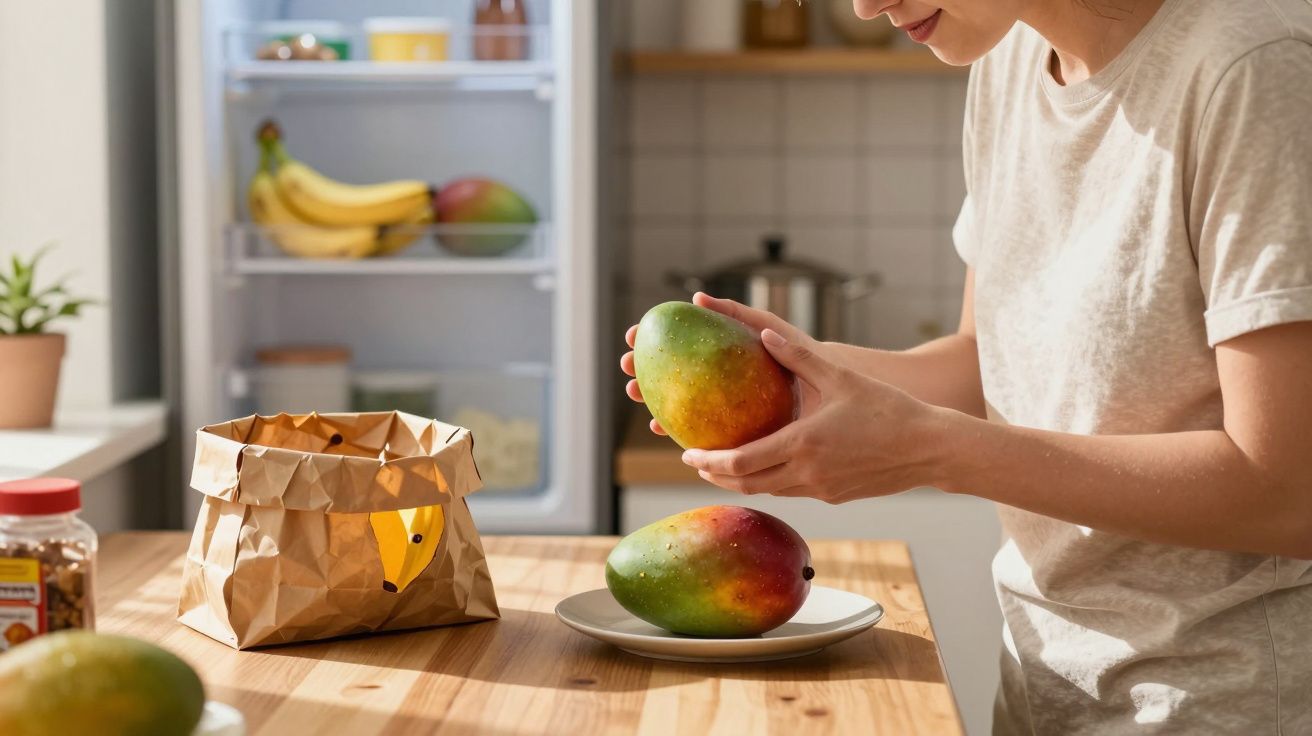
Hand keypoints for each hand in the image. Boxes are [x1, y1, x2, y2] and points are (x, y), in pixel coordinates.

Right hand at [620, 292, 822, 435]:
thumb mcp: (768, 328)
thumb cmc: (800, 353)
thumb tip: (696, 299)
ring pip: (678, 403)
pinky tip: (665, 431)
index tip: (632, 336)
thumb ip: (736, 313)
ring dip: (652, 399)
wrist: (829, 389)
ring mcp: (722, 405)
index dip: (650, 339)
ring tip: (636, 395)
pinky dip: (678, 430)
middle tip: (626, 367)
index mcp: (719, 353)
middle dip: (642, 369)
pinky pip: (699, 431)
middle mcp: (717, 378)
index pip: (676, 343)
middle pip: (669, 372)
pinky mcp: (732, 431)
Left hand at [681, 329, 944, 503]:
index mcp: (802, 444)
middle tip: (695, 463)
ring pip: (769, 491)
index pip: (741, 462)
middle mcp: (807, 473)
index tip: (687, 454)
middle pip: (747, 485)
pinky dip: (772, 481)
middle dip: (716, 476)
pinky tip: (768, 467)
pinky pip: (793, 491)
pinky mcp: (835, 496)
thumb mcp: (840, 376)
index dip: (709, 461)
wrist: (930, 448)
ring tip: (723, 466)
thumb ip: (798, 357)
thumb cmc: (888, 408)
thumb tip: (765, 334)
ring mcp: (821, 489)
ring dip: (743, 481)